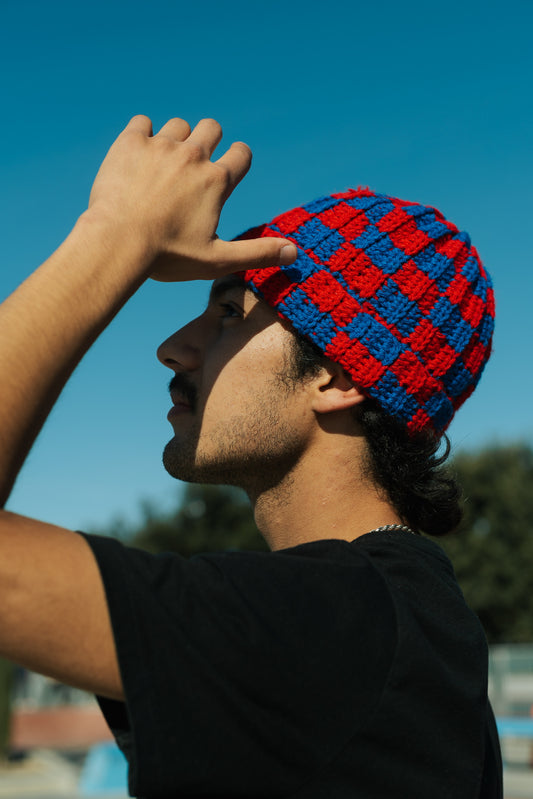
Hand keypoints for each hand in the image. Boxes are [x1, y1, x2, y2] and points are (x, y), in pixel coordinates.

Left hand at [87, 115, 296, 280]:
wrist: (118, 243)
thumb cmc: (168, 256)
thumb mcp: (217, 261)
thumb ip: (257, 253)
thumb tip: (295, 253)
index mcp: (217, 181)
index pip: (241, 154)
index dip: (237, 160)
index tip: (226, 174)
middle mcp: (192, 156)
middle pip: (211, 127)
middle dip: (209, 141)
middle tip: (193, 168)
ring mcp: (160, 146)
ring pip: (178, 126)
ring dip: (176, 140)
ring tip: (163, 167)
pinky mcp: (130, 143)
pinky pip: (142, 123)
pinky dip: (142, 136)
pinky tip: (137, 158)